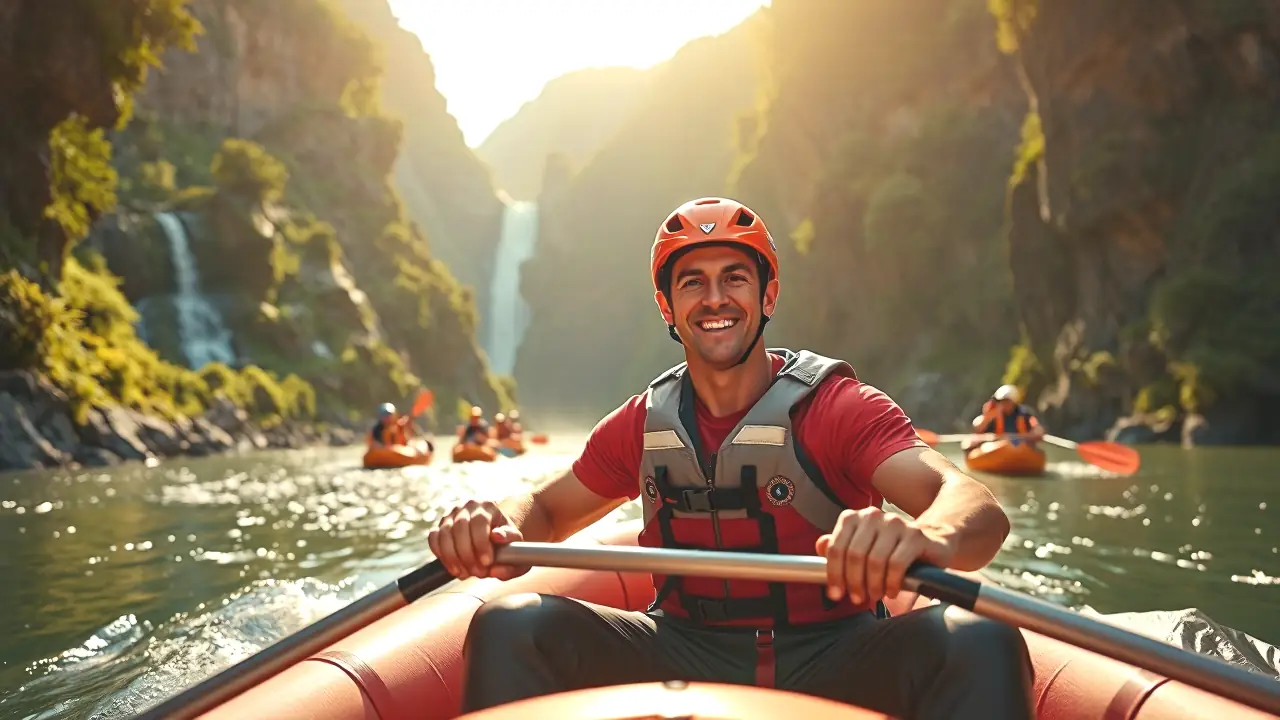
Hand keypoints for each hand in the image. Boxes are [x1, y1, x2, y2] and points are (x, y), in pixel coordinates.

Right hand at [426, 500, 527, 580]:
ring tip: (465, 574)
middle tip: (478, 572)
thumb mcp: (516, 546)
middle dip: (467, 554)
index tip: (487, 562)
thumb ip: (514, 550)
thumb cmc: (507, 542)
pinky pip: (434, 539)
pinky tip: (453, 567)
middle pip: (460, 528)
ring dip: (452, 557)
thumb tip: (496, 547)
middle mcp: (467, 506)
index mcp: (488, 506)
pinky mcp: (440, 526)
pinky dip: (440, 554)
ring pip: (444, 534)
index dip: (481, 543)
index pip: (480, 521)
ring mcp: (451, 515)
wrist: (495, 535)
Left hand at [815, 507, 954, 604]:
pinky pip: (897, 564)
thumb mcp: (863, 547)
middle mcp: (873, 516)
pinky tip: (891, 591)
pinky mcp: (916, 536)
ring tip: (876, 595)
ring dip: (873, 585)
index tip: (835, 592)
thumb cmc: (891, 549)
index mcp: (855, 518)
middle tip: (858, 598)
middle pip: (854, 555)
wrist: (931, 542)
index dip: (833, 573)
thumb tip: (820, 547)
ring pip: (875, 560)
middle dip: (854, 582)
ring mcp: (896, 523)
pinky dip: (891, 583)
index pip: (836, 547)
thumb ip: (840, 547)